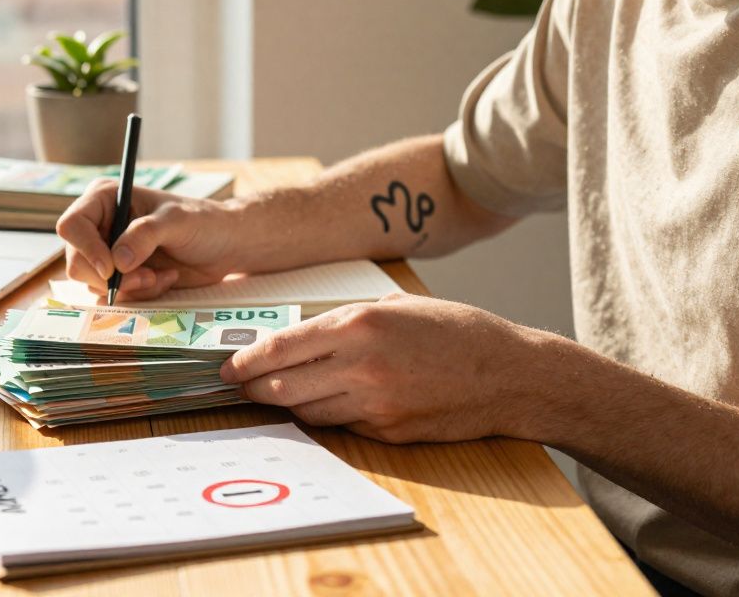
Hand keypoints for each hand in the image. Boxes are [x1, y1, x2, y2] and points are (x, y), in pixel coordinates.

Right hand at [56, 180, 239, 301]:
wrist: (223, 246)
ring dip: (130, 287)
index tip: (111, 268)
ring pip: (94, 284)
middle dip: (112, 277)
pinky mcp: (120, 277)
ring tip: (161, 276)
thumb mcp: (177, 221)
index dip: (86, 249)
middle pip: (76, 262)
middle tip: (147, 276)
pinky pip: (115, 297)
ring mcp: (108, 254)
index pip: (72, 225)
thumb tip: (116, 261)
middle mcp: (100, 226)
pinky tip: (164, 279)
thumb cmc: (202, 222)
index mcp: (105, 200)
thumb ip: (145, 235)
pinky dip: (140, 294)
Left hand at [220, 294, 553, 442]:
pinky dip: (328, 416)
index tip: (228, 367)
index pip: (281, 347)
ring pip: (306, 411)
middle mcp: (359, 364)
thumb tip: (308, 334)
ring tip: (279, 395)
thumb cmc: (458, 331)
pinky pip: (341, 426)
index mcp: (358, 324)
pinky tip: (327, 405)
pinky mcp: (387, 431)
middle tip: (240, 387)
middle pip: (282, 386)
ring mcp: (373, 403)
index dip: (246, 361)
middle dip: (255, 388)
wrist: (510, 374)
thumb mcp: (398, 307)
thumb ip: (350, 320)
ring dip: (289, 404)